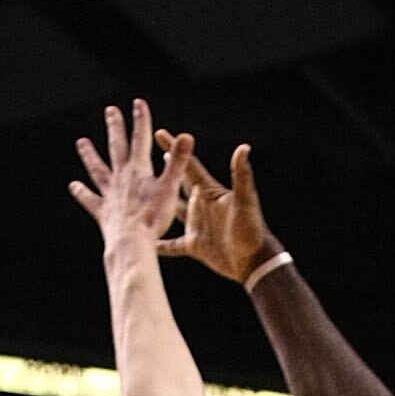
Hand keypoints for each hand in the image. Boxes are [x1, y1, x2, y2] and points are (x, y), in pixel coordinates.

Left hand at [70, 98, 193, 247]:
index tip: (138, 103)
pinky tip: (73, 186)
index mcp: (138, 170)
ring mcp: (109, 194)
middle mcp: (120, 178)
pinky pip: (90, 199)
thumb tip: (187, 136)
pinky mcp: (103, 212)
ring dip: (89, 155)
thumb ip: (177, 161)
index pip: (140, 138)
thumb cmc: (153, 218)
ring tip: (81, 142)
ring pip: (97, 169)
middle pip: (117, 147)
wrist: (131, 243)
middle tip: (110, 110)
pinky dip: (81, 192)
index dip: (140, 119)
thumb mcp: (170, 188)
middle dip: (115, 127)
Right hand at [153, 133, 275, 283]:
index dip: (174, 148)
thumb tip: (244, 148)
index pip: (189, 165)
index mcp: (209, 191)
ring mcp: (196, 224)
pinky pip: (172, 244)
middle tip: (145, 155)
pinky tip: (145, 242)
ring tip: (140, 194)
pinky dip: (159, 244)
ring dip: (158, 202)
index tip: (159, 133)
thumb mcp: (246, 201)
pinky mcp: (194, 244)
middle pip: (178, 182)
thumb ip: (241, 175)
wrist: (253, 262)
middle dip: (165, 169)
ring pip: (171, 209)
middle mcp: (200, 204)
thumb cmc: (252, 229)